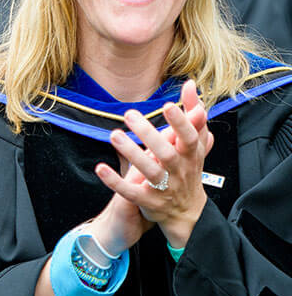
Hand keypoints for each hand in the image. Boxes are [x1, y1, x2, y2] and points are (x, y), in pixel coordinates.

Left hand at [96, 80, 212, 248]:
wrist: (187, 212)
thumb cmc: (189, 169)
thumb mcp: (195, 143)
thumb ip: (192, 113)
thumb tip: (189, 84)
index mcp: (191, 156)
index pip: (190, 138)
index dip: (181, 123)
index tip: (169, 105)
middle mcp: (179, 171)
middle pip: (167, 153)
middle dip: (149, 134)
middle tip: (129, 113)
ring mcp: (164, 188)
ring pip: (150, 172)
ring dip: (132, 153)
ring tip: (114, 135)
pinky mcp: (148, 202)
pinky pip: (131, 193)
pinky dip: (115, 181)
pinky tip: (100, 168)